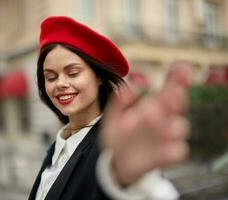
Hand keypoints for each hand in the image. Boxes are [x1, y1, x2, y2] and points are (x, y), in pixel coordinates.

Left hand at [100, 61, 192, 185]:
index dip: (177, 79)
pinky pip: (178, 151)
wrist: (116, 161)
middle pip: (177, 105)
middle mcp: (164, 120)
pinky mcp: (166, 155)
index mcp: (154, 107)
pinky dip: (172, 150)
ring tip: (154, 117)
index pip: (169, 90)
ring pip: (180, 127)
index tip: (181, 68)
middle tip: (169, 93)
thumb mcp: (114, 117)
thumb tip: (127, 88)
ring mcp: (166, 138)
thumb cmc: (118, 135)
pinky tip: (165, 150)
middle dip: (174, 98)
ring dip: (171, 123)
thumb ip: (119, 102)